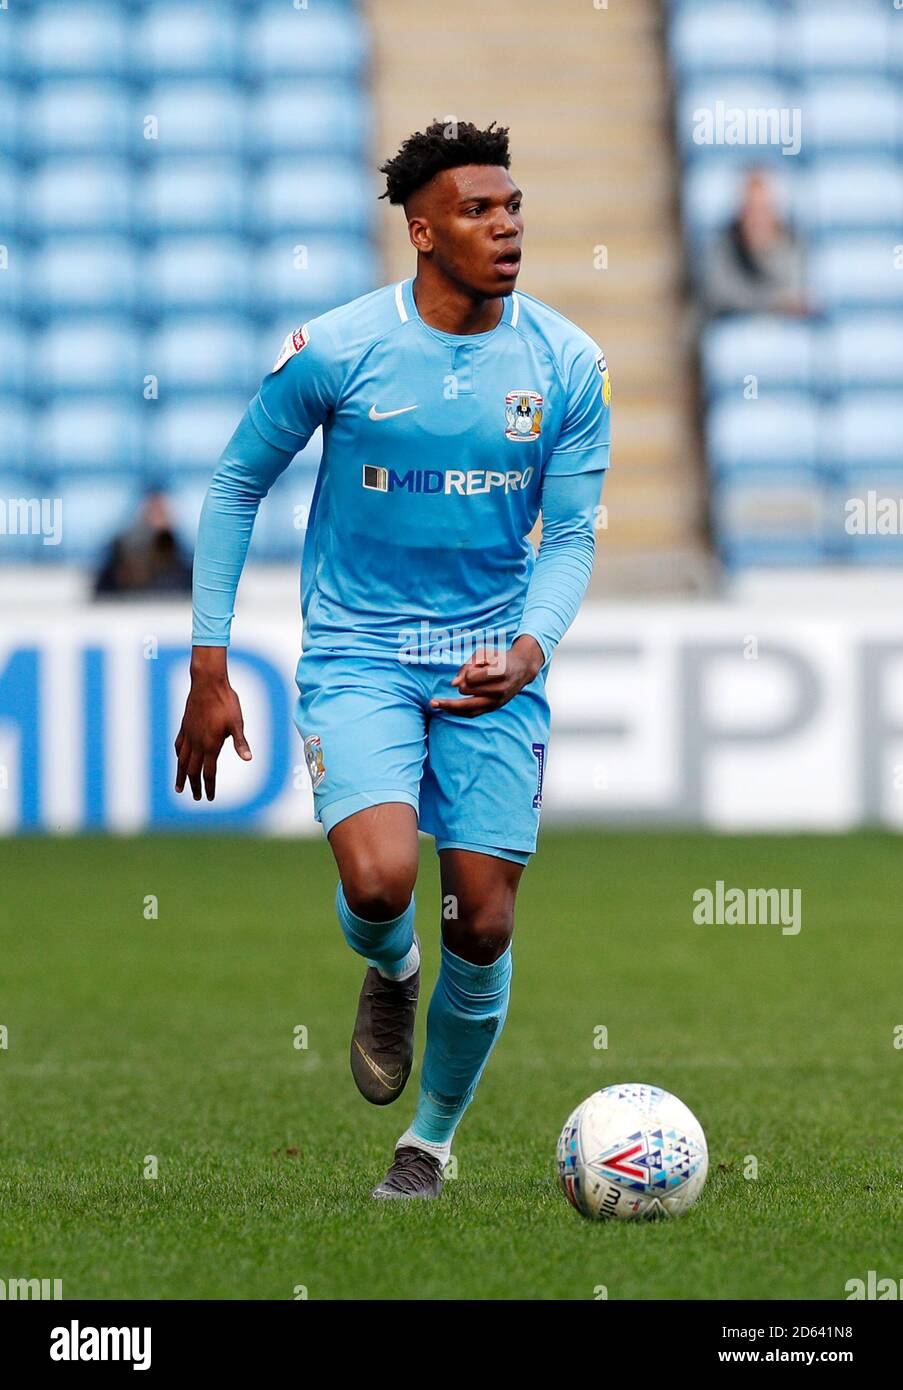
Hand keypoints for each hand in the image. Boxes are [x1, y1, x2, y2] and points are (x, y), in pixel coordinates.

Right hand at [174, 647, 251, 800]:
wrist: (208, 683)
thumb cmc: (226, 702)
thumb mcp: (237, 723)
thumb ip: (241, 743)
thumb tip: (248, 759)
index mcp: (211, 745)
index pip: (209, 772)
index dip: (209, 787)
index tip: (209, 798)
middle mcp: (197, 743)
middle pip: (193, 770)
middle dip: (195, 786)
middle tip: (197, 798)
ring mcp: (189, 735)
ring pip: (182, 761)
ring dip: (181, 776)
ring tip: (179, 788)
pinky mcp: (185, 726)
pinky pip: (179, 746)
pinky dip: (179, 757)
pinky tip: (179, 760)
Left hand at [429, 636, 544, 718]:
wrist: (521, 669)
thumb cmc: (499, 658)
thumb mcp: (484, 653)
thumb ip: (467, 665)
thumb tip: (452, 684)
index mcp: (500, 672)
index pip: (472, 678)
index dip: (467, 673)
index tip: (470, 669)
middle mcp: (500, 690)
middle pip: (468, 692)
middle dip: (461, 685)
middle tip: (458, 682)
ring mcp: (497, 702)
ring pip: (467, 708)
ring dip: (450, 704)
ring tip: (433, 703)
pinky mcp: (493, 708)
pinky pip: (471, 714)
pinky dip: (457, 711)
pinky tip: (444, 708)